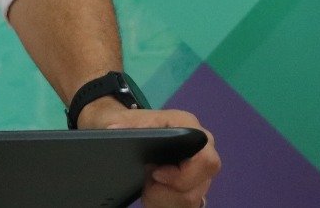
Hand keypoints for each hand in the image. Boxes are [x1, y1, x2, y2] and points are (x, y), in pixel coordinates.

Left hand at [77, 99, 219, 207]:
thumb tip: (114, 128)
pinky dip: (165, 203)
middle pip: (199, 184)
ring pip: (191, 199)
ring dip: (164, 199)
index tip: (154, 175)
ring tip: (147, 185)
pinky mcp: (193, 186)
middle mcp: (201, 149)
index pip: (204, 158)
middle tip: (148, 182)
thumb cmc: (130, 124)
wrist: (128, 133)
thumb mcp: (120, 120)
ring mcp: (199, 170)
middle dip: (169, 191)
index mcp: (189, 128)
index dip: (182, 174)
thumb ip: (119, 122)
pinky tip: (152, 192)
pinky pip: (185, 205)